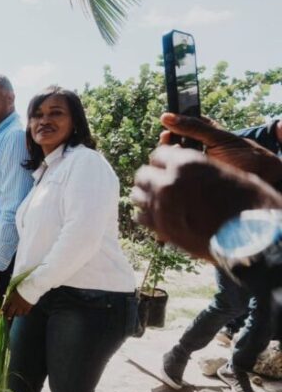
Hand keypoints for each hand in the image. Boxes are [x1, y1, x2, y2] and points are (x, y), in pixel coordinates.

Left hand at [1, 290, 32, 318]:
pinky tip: (23, 312)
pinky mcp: (28, 307)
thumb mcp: (14, 290)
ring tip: (16, 314)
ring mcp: (22, 306)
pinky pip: (25, 313)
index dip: (3, 310)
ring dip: (16, 314)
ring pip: (17, 314)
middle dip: (8, 315)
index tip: (1, 312)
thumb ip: (11, 296)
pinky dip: (23, 313)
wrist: (31, 287)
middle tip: (7, 317)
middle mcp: (16, 304)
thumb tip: (7, 299)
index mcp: (11, 299)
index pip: (5, 306)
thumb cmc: (22, 287)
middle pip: (10, 312)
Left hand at [132, 146, 281, 259]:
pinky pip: (141, 217)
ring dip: (147, 196)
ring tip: (160, 201)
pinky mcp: (161, 228)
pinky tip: (160, 217)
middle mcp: (168, 182)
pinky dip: (148, 215)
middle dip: (151, 178)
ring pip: (138, 195)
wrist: (253, 235)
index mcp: (186, 163)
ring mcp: (161, 206)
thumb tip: (182, 170)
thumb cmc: (247, 202)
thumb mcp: (225, 174)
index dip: (164, 162)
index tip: (168, 169)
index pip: (158, 155)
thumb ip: (199, 170)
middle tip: (161, 186)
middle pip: (143, 175)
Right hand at [159, 113, 281, 186]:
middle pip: (176, 141)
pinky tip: (175, 163)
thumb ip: (194, 127)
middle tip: (166, 137)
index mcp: (207, 134)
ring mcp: (196, 164)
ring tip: (173, 150)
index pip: (186, 125)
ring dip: (169, 153)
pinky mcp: (193, 180)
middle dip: (169, 139)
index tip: (165, 121)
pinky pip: (176, 171)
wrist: (262, 178)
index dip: (175, 123)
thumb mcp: (218, 137)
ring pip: (173, 156)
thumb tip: (166, 117)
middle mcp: (200, 149)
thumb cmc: (245, 155)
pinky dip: (172, 167)